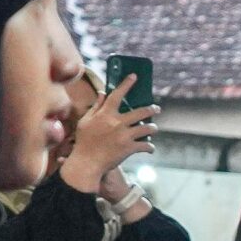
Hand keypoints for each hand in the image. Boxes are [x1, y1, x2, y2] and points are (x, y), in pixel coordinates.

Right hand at [60, 76, 158, 194]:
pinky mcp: (129, 148)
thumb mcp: (85, 122)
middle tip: (156, 108)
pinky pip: (145, 145)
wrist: (86, 163)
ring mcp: (125, 136)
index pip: (117, 94)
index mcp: (105, 114)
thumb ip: (96, 107)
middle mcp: (117, 123)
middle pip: (141, 112)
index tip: (134, 76)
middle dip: (151, 109)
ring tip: (153, 128)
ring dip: (152, 128)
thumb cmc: (84, 142)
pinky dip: (149, 147)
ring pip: (147, 128)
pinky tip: (150, 148)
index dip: (126, 84)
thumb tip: (102, 92)